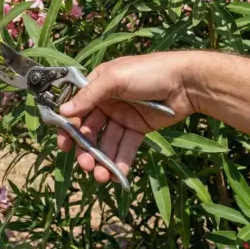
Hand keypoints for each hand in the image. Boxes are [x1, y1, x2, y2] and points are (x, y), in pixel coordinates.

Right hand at [57, 51, 197, 183]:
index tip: (64, 145)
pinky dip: (121, 161)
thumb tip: (63, 112)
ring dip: (103, 160)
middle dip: (86, 149)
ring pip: (107, 142)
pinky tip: (118, 175)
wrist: (186, 82)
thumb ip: (89, 95)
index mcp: (98, 86)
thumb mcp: (115, 78)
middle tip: (86, 165)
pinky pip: (126, 147)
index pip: (77, 109)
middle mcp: (107, 102)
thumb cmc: (149, 71)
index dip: (68, 128)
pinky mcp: (139, 128)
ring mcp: (123, 117)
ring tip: (102, 176)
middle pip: (90, 130)